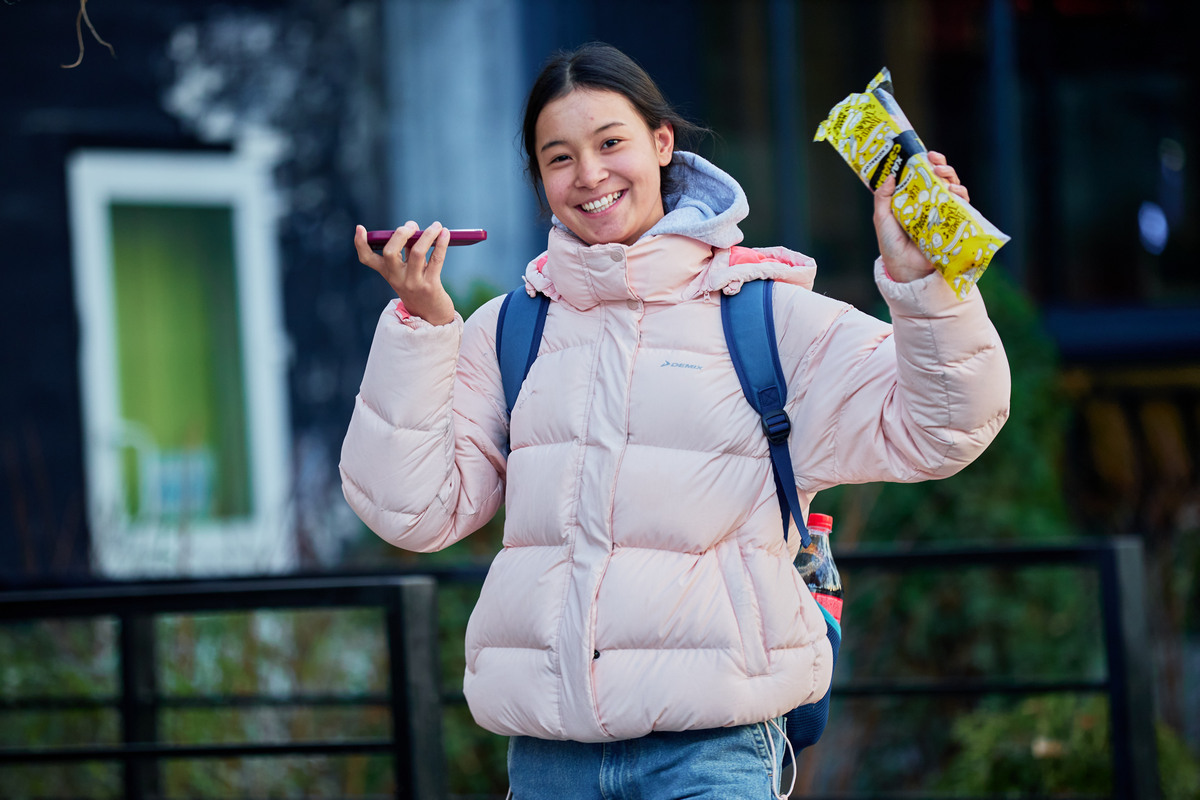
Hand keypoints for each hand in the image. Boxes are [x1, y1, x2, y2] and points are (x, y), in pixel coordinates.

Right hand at [354, 221, 455, 324]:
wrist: (431, 316)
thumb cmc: (420, 288)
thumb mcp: (408, 272)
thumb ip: (407, 252)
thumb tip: (416, 228)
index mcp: (388, 273)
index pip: (367, 259)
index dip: (361, 243)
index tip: (360, 228)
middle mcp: (397, 279)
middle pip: (390, 252)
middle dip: (401, 233)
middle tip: (412, 225)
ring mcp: (413, 283)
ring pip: (417, 253)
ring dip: (427, 235)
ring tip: (436, 225)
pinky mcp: (430, 286)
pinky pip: (436, 260)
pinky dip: (441, 244)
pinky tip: (445, 234)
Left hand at [872, 150, 969, 282]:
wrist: (904, 267)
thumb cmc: (891, 244)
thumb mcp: (882, 218)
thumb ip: (883, 198)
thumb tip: (890, 176)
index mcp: (913, 198)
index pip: (923, 175)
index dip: (926, 163)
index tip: (925, 154)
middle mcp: (930, 202)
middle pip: (941, 178)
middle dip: (941, 166)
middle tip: (936, 162)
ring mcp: (942, 212)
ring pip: (954, 189)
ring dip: (951, 178)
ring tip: (943, 178)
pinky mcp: (953, 223)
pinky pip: (962, 206)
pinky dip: (960, 195)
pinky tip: (953, 192)